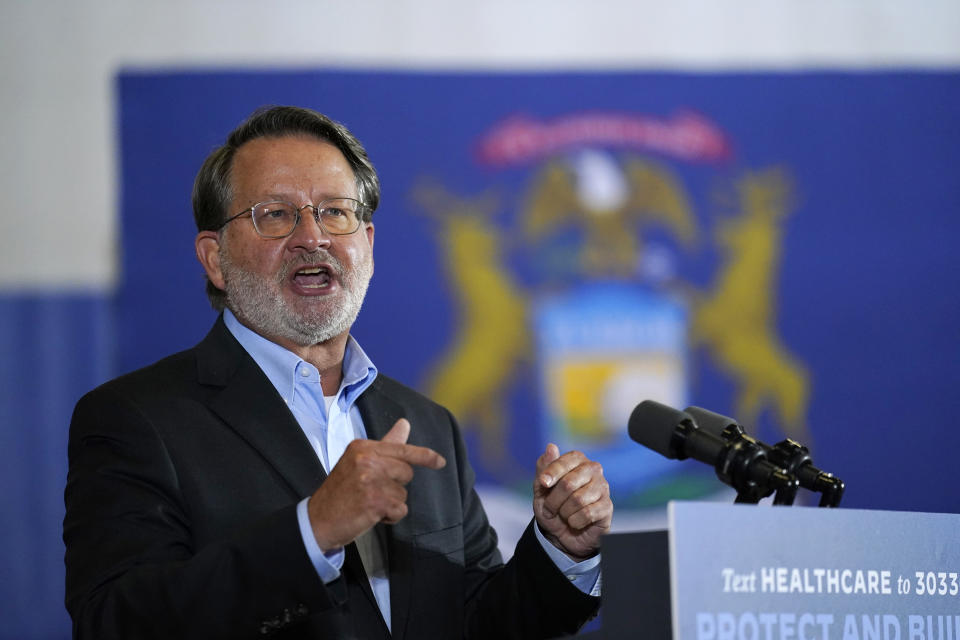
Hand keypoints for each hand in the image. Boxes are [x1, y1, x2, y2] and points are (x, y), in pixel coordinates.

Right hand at [307, 418, 445, 550]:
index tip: (440, 461)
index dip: (425, 456)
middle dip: (396, 485)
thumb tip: (404, 424)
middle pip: (407, 472)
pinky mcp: (375, 501)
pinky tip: (370, 514)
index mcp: (363, 447)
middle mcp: (366, 460)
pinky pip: (400, 509)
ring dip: (391, 503)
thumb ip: (385, 444)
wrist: (318, 519)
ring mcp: (371, 480)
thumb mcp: (359, 461)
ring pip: (403, 493)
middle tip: (371, 491)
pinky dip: (390, 516)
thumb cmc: (341, 491)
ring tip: (368, 503)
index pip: (402, 449)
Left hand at [533, 444, 611, 560]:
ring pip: (577, 500)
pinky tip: (575, 522)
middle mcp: (593, 470)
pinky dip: (574, 521)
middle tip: (549, 509)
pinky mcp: (607, 506)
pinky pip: (587, 513)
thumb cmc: (552, 506)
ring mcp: (602, 487)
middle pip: (569, 483)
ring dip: (563, 512)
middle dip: (553, 500)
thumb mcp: (541, 489)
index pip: (567, 460)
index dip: (553, 472)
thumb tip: (551, 446)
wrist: (561, 534)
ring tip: (563, 516)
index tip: (543, 483)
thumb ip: (544, 468)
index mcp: (577, 461)